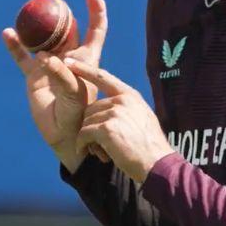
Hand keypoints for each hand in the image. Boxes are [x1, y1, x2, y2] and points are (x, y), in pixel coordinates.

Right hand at [2, 0, 109, 171]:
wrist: (63, 136)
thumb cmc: (78, 116)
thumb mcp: (75, 95)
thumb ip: (62, 76)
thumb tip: (45, 58)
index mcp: (87, 59)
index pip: (95, 29)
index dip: (96, 10)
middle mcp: (69, 58)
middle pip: (66, 28)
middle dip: (61, 11)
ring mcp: (50, 65)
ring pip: (43, 39)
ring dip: (36, 25)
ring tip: (29, 10)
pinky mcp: (33, 76)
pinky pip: (22, 56)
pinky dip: (15, 45)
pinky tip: (8, 33)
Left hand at [64, 59, 173, 182]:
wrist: (156, 163)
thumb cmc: (150, 146)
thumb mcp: (143, 118)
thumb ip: (127, 108)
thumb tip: (111, 106)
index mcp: (130, 96)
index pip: (103, 77)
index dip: (84, 69)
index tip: (69, 62)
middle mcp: (122, 100)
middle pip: (91, 108)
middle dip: (91, 126)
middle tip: (99, 144)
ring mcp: (115, 113)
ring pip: (86, 122)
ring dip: (88, 138)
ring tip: (100, 150)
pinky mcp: (107, 128)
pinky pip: (84, 133)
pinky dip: (83, 144)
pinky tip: (89, 152)